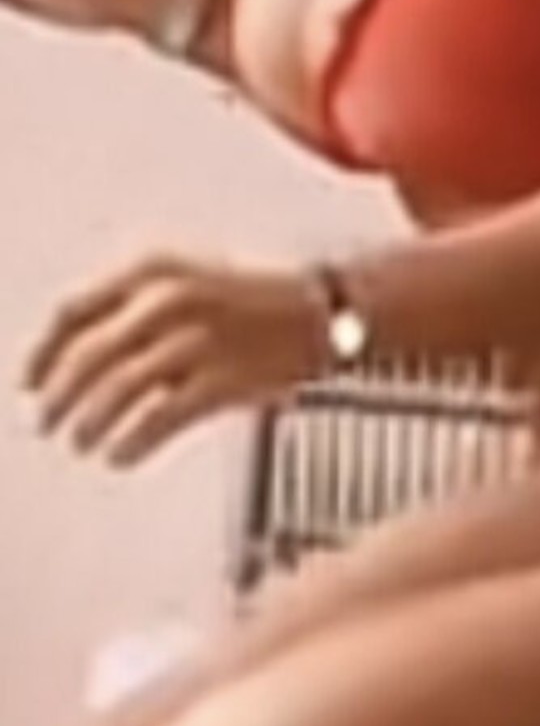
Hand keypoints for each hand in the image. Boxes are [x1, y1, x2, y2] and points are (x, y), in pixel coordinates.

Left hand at [21, 253, 324, 466]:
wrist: (323, 313)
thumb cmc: (252, 302)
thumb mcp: (185, 281)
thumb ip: (130, 311)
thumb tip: (73, 357)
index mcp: (155, 271)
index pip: (74, 311)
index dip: (43, 351)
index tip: (30, 379)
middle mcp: (171, 300)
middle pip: (89, 355)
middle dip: (58, 395)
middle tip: (48, 420)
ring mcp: (198, 339)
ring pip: (119, 390)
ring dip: (91, 423)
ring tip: (83, 442)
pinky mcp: (224, 379)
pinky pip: (161, 419)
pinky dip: (133, 442)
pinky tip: (122, 454)